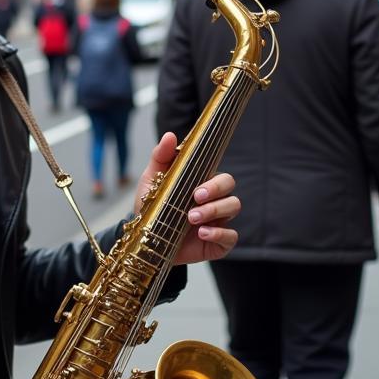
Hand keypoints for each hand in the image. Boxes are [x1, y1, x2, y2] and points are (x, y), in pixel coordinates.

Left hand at [137, 132, 240, 264]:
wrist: (146, 241)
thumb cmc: (153, 208)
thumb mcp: (152, 182)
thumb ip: (161, 157)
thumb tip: (170, 135)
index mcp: (202, 185)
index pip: (220, 176)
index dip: (214, 181)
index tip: (196, 189)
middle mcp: (214, 201)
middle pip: (230, 188)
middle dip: (216, 192)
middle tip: (195, 199)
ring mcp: (218, 222)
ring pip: (233, 208)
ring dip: (215, 211)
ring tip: (192, 218)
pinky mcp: (218, 243)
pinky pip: (231, 236)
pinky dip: (219, 234)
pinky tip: (202, 233)